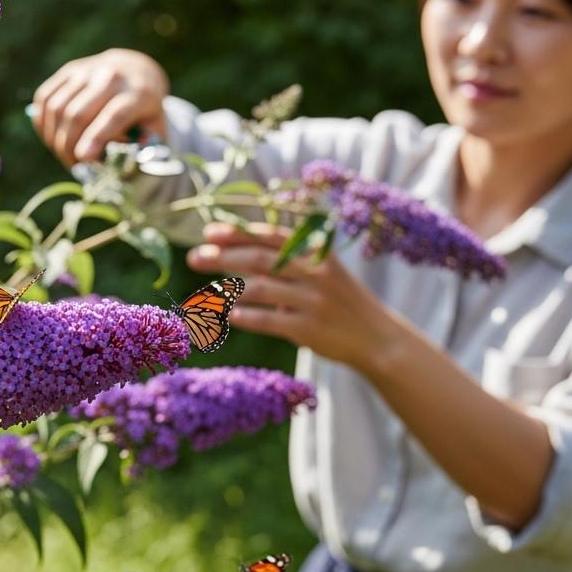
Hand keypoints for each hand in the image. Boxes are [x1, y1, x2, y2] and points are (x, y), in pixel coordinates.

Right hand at [31, 48, 169, 166]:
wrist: (134, 70)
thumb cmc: (143, 111)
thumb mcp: (152, 130)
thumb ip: (136, 151)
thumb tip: (110, 168)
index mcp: (139, 93)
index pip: (113, 115)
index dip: (96, 137)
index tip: (83, 158)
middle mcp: (112, 76)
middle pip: (78, 114)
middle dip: (69, 146)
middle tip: (73, 165)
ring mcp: (87, 70)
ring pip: (57, 108)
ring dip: (54, 138)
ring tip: (64, 153)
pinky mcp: (68, 70)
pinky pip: (45, 98)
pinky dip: (43, 122)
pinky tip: (53, 136)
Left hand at [186, 222, 403, 373]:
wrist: (378, 339)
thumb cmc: (341, 302)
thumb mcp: (324, 272)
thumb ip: (289, 261)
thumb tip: (236, 252)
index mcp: (317, 253)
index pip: (270, 235)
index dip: (238, 232)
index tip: (209, 232)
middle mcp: (315, 273)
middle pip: (259, 259)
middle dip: (222, 257)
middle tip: (194, 257)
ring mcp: (312, 301)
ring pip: (259, 288)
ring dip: (226, 288)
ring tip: (204, 292)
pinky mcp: (309, 329)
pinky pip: (268, 320)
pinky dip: (245, 316)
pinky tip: (229, 315)